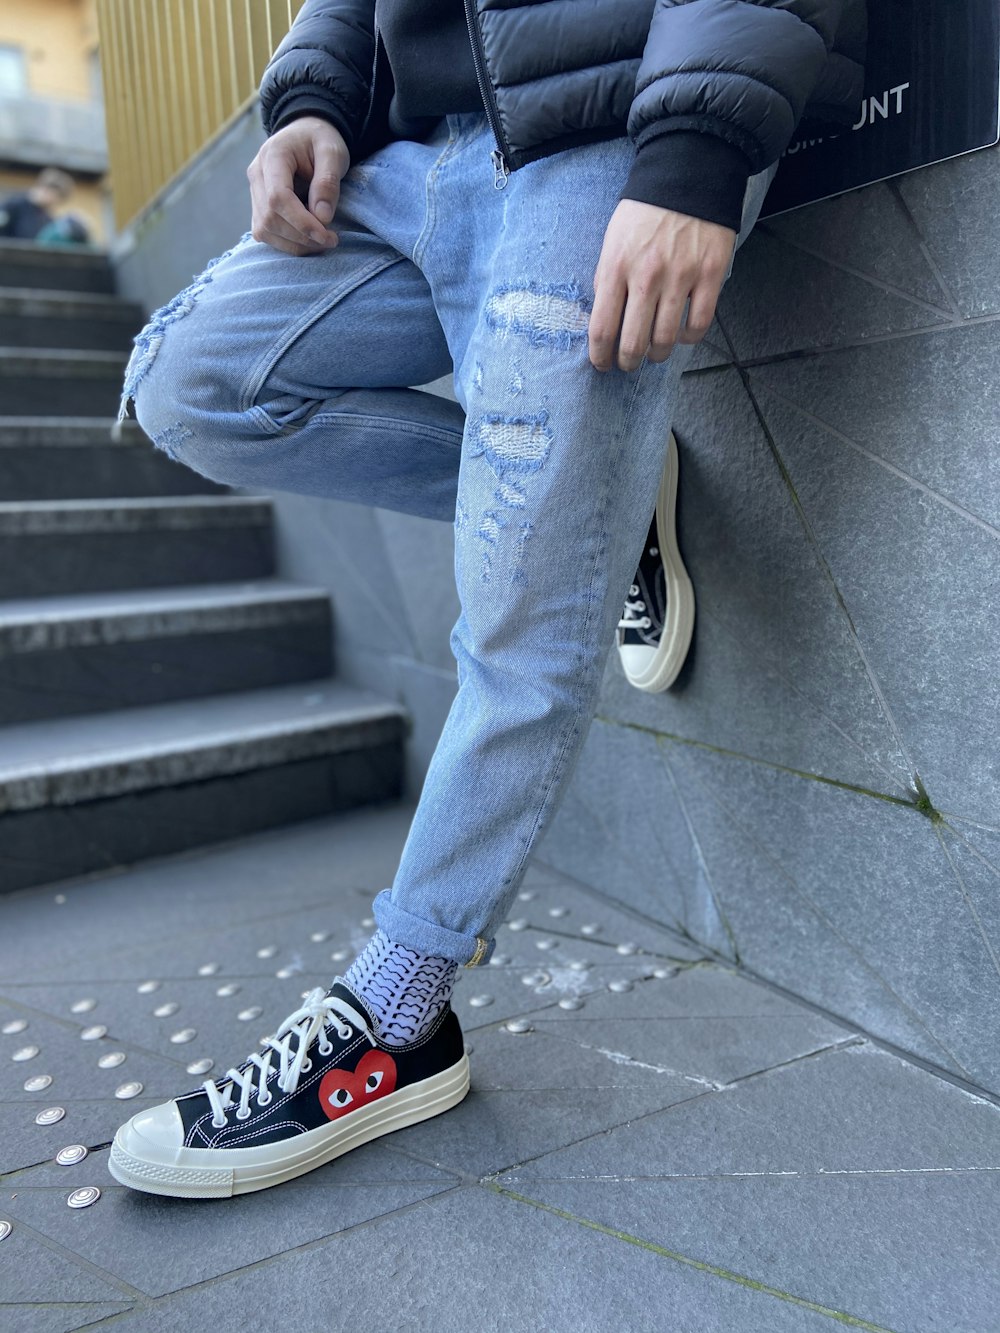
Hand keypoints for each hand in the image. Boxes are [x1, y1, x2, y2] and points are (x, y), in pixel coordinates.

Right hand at [247, 117, 349, 255]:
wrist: (306, 134)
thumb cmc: (320, 140)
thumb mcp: (333, 152)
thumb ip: (327, 181)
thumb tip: (322, 217)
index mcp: (272, 155)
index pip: (278, 198)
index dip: (302, 223)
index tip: (326, 236)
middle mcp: (256, 174)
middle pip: (270, 218)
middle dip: (301, 237)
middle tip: (330, 240)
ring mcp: (254, 191)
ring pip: (265, 230)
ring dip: (295, 244)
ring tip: (322, 241)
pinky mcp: (258, 206)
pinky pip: (266, 233)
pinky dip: (288, 243)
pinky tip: (308, 239)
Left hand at [589, 199, 736, 371]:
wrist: (688, 174)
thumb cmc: (645, 211)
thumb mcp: (612, 240)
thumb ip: (606, 278)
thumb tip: (604, 317)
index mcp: (616, 267)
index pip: (602, 329)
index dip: (600, 356)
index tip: (602, 365)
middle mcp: (647, 276)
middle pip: (633, 342)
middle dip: (628, 362)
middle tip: (628, 364)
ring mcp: (681, 277)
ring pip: (665, 340)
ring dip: (657, 355)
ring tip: (654, 353)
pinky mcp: (710, 275)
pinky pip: (698, 325)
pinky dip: (688, 339)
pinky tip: (681, 336)